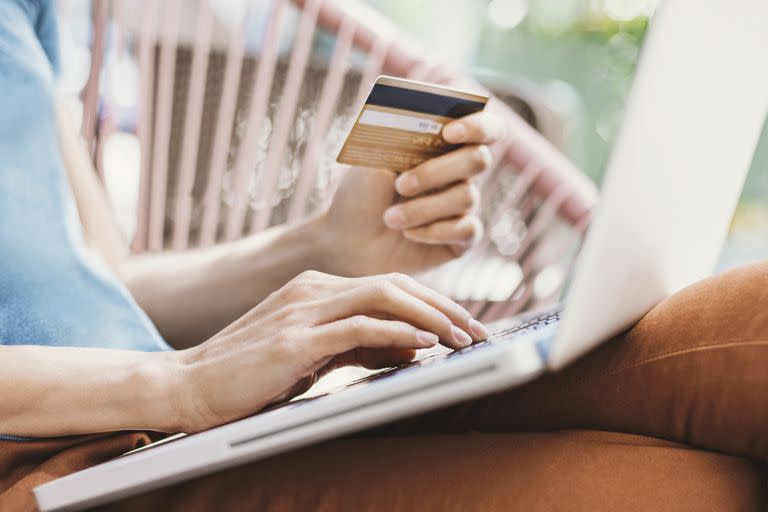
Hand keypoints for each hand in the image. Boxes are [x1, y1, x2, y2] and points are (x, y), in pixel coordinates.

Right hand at [172, 271, 488, 432]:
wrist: (188, 385)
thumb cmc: (251, 374)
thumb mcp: (314, 354)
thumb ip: (359, 344)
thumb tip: (415, 344)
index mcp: (318, 288)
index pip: (389, 285)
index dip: (433, 302)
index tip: (465, 324)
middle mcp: (314, 288)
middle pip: (395, 283)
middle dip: (444, 305)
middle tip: (478, 328)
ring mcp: (303, 309)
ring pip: (383, 296)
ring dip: (430, 316)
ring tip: (463, 336)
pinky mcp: (295, 338)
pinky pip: (357, 327)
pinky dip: (396, 331)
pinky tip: (425, 343)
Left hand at [318, 111, 503, 276]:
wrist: (349, 241)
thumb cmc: (361, 195)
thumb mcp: (370, 162)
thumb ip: (396, 140)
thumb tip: (414, 126)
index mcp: (442, 144)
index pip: (483, 127)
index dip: (476, 125)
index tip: (449, 132)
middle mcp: (459, 172)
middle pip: (477, 159)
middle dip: (438, 171)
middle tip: (401, 184)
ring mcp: (462, 206)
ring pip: (466, 197)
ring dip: (423, 208)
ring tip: (390, 218)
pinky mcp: (461, 239)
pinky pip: (466, 230)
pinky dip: (435, 231)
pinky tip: (408, 233)